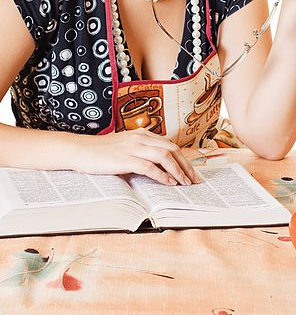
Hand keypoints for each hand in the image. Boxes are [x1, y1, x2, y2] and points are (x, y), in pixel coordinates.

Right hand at [73, 129, 201, 184]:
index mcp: (142, 134)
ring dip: (178, 171)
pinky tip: (169, 183)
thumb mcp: (125, 145)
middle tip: (193, 180)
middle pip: (172, 149)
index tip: (190, 172)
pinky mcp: (126, 159)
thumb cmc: (101, 151)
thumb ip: (141, 150)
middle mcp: (141, 137)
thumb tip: (158, 164)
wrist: (80, 150)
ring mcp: (134, 147)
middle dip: (186, 166)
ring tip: (184, 183)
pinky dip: (162, 175)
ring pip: (165, 156)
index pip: (170, 145)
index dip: (183, 159)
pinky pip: (150, 167)